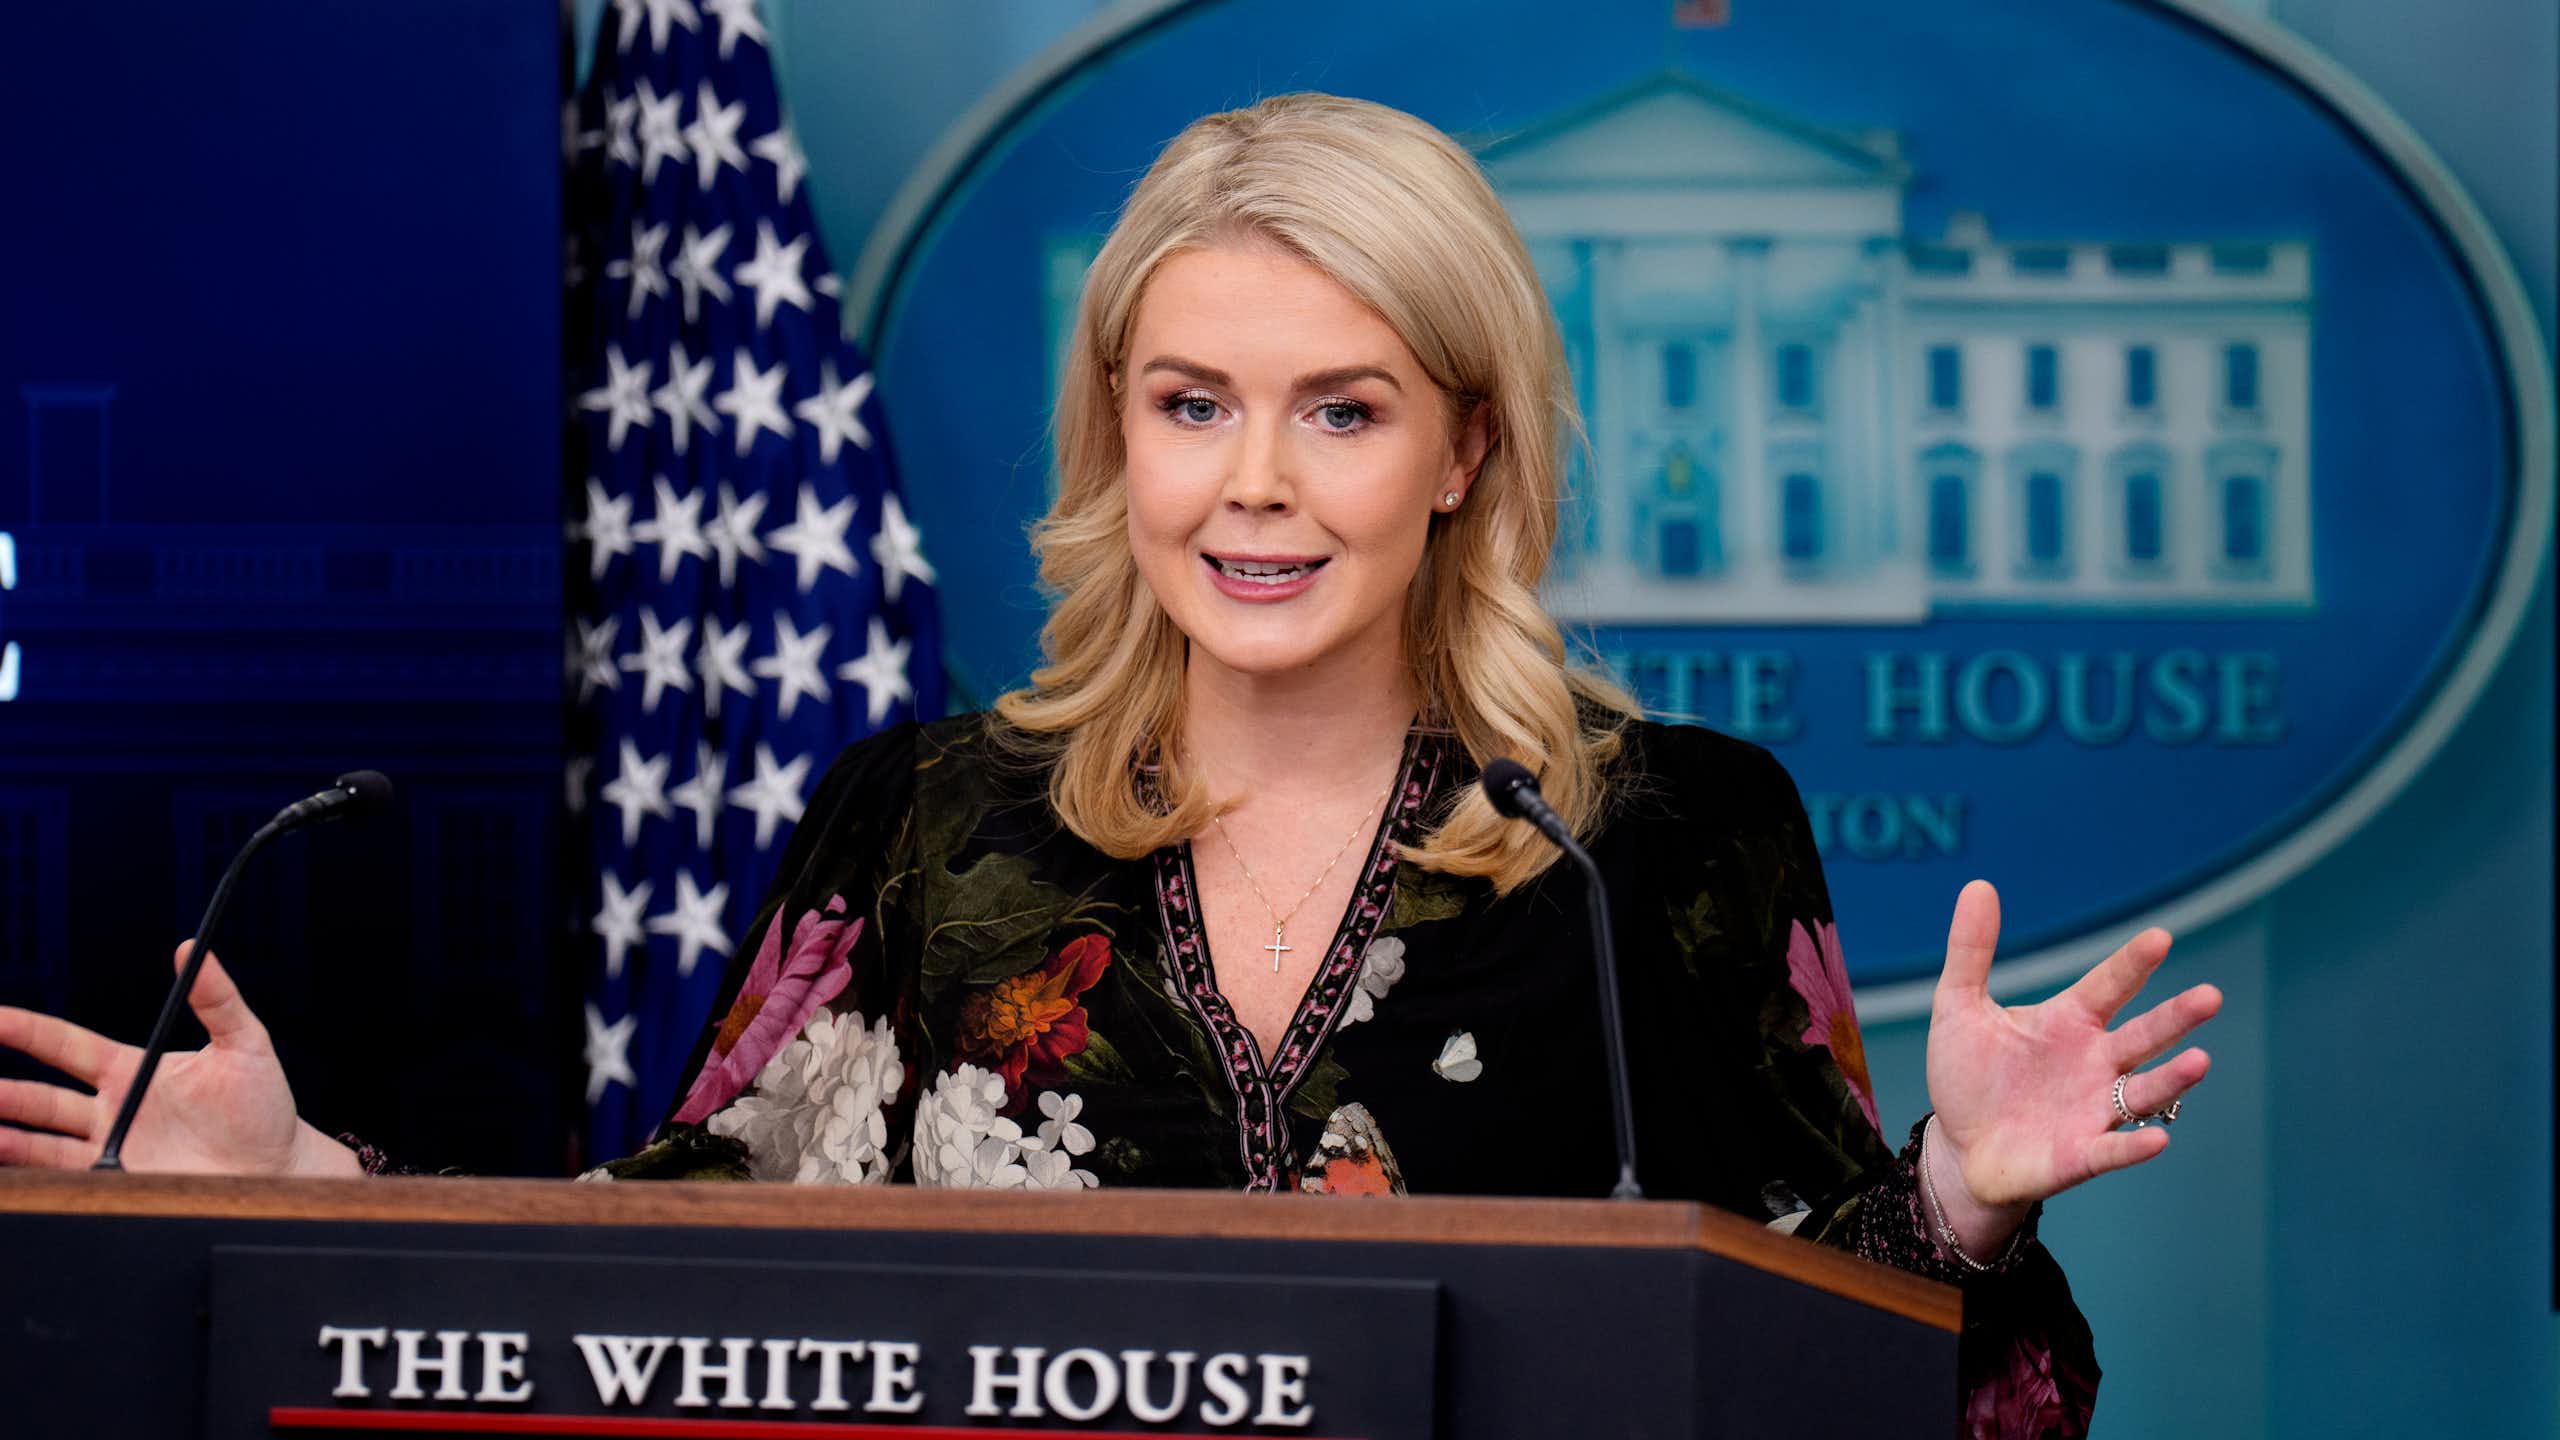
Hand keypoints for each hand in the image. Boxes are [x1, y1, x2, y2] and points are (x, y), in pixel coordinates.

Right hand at [0, 943, 358, 1176]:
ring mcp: (113, 1147)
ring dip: (7, 1134)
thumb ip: (218, 998)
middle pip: (39, 1097)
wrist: (280, 1166)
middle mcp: (114, 1108)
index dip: (24, 1031)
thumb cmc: (265, 1105)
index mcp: (133, 1069)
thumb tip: (194, 949)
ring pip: (39, 1141)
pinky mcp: (121, 1182)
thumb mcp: (247, 1043)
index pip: (64, 1045)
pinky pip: (65, 1178)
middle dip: (2, 1091)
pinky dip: (33, 1174)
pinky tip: (10, 1166)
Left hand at [1924, 881, 2220, 1245]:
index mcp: (2069, 1022)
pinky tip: (2158, 1138)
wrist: (1960, 1148)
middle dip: (2177, 1018)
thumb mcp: (1959, 1008)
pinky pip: (2114, 1150)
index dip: (2132, 964)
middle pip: (2144, 1036)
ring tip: (2200, 1061)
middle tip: (2210, 996)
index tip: (2160, 938)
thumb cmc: (1968, 1076)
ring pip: (2144, 1091)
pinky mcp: (2081, 1155)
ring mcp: (2093, 1109)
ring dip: (2172, 1078)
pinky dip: (2135, 1145)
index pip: (2109, 985)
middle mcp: (2094, 1062)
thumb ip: (1971, 951)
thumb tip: (1978, 885)